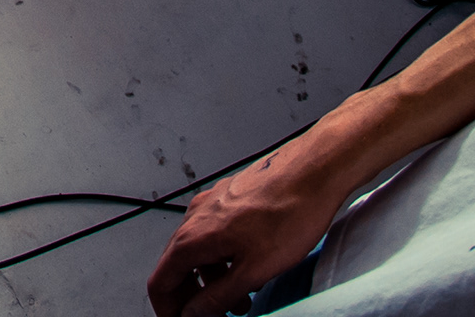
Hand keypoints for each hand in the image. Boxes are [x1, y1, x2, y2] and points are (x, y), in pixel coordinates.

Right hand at [145, 133, 358, 316]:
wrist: (313, 172)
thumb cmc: (290, 212)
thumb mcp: (255, 269)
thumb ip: (220, 296)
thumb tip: (195, 313)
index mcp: (195, 236)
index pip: (161, 281)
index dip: (167, 309)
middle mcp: (197, 216)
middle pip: (176, 266)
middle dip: (192, 298)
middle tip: (210, 316)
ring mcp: (212, 204)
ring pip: (199, 250)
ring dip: (211, 281)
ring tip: (239, 300)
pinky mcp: (229, 198)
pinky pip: (214, 235)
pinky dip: (223, 259)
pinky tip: (248, 267)